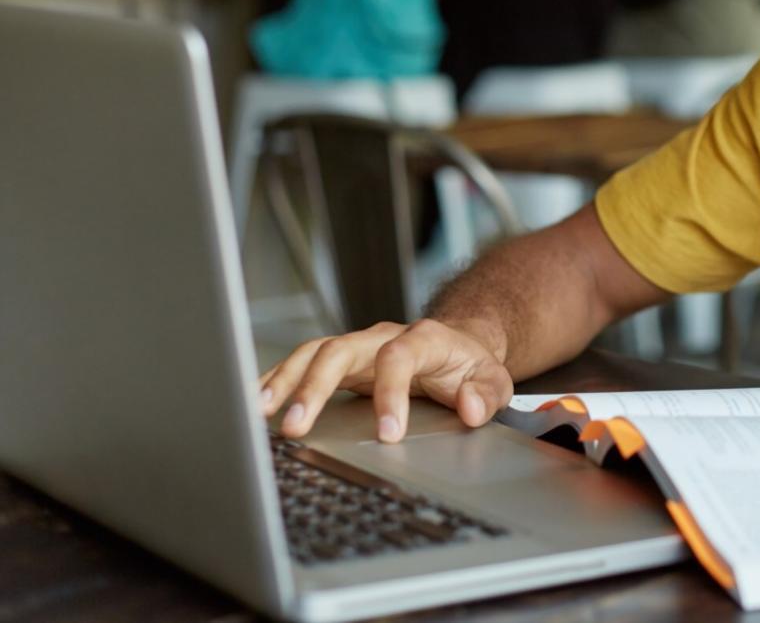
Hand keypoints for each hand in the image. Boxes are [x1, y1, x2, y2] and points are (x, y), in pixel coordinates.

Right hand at [259, 319, 514, 443]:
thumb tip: (470, 408)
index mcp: (423, 339)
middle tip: (298, 426)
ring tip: (262, 414)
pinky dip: (277, 381)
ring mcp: (357, 347)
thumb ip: (487, 394)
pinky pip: (302, 364)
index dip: (390, 392)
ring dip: (285, 382)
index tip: (387, 433)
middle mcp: (382, 337)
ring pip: (313, 353)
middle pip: (340, 349)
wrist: (458, 345)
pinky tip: (256, 404)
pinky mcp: (339, 361)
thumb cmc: (471, 366)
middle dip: (315, 387)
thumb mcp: (494, 380)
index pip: (398, 357)